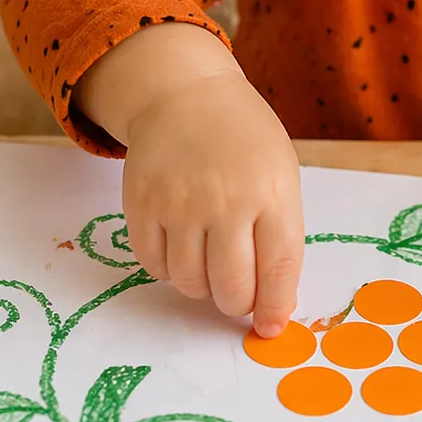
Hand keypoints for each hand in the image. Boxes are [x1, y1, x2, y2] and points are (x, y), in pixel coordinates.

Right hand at [76, 24, 302, 336]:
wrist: (185, 95)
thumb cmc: (244, 141)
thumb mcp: (280, 176)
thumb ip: (281, 237)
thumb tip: (274, 307)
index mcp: (272, 192)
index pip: (278, 271)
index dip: (274, 308)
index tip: (270, 326)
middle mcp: (225, 199)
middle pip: (230, 287)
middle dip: (237, 303)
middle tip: (237, 293)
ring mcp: (178, 201)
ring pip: (189, 283)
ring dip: (202, 287)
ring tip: (209, 262)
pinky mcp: (141, 203)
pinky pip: (154, 265)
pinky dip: (169, 270)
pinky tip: (181, 247)